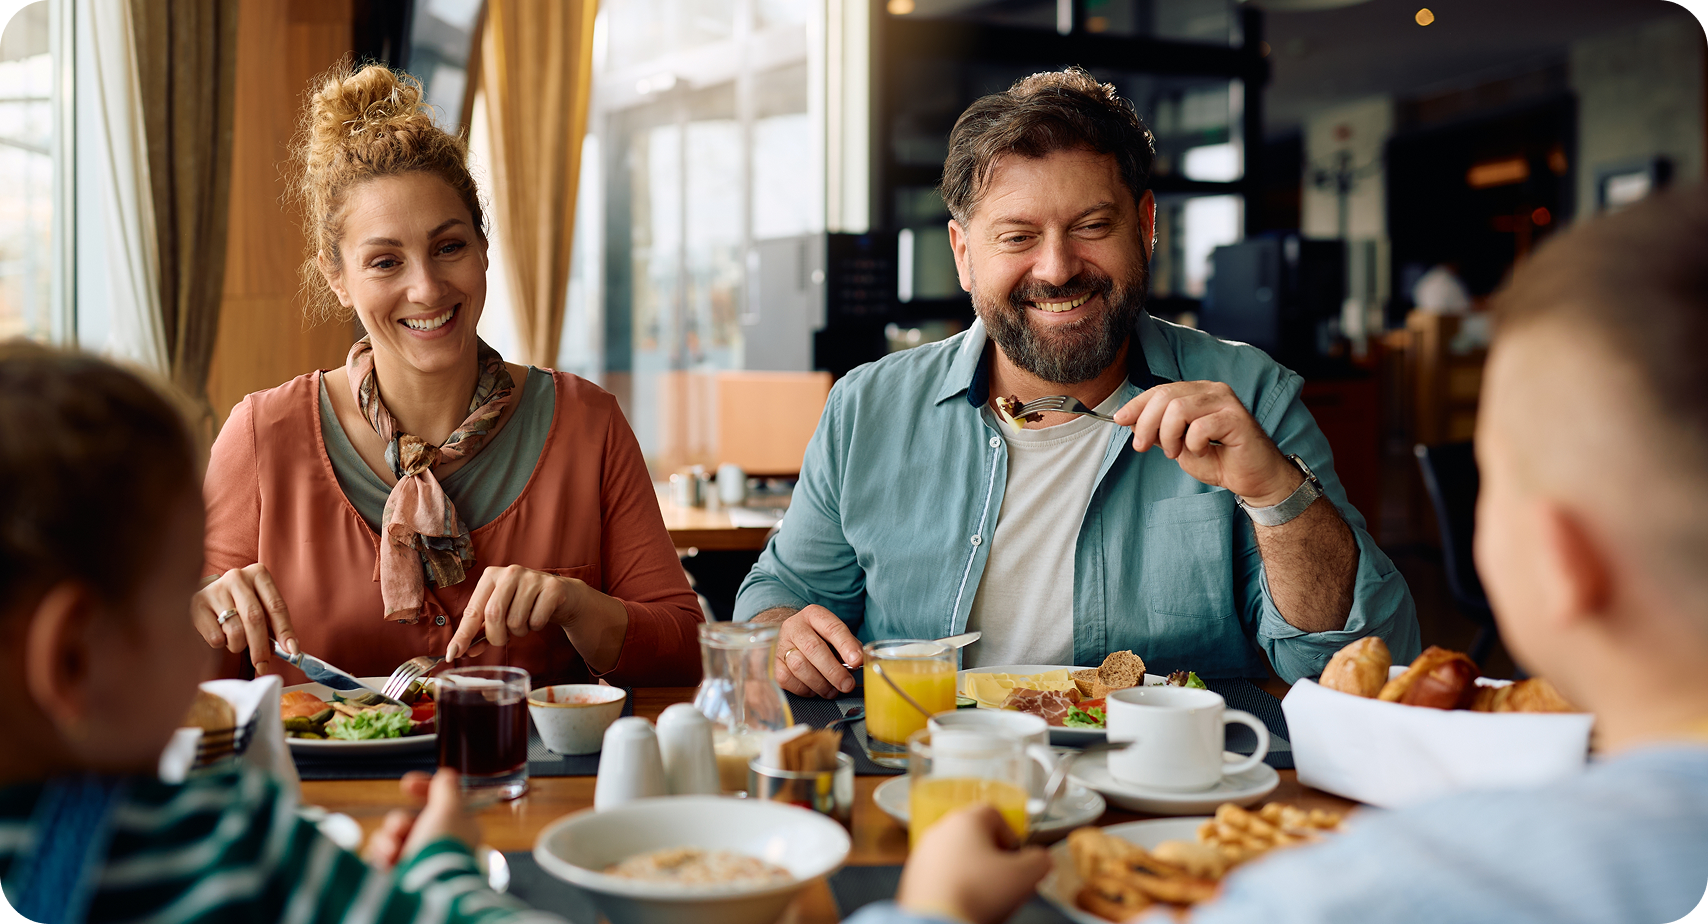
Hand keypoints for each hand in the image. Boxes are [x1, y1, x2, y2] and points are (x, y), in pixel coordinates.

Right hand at [192, 563, 296, 672]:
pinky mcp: (197, 604)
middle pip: (254, 618)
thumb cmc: (240, 605)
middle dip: (261, 647)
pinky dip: (221, 644)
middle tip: (263, 665)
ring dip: (239, 646)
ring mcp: (215, 589)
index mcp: (258, 574)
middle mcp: (237, 577)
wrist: (207, 597)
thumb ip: (274, 626)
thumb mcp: (260, 607)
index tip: (292, 651)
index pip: (276, 606)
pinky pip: (215, 637)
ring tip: (237, 643)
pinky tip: (220, 635)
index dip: (285, 631)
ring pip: (235, 630)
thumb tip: (289, 650)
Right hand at [363, 770, 481, 867]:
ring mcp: (416, 863)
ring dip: (388, 840)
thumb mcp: (449, 809)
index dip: (423, 788)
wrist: (424, 888)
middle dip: (398, 822)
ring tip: (392, 851)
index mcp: (457, 829)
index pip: (440, 802)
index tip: (406, 784)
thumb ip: (447, 788)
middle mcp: (437, 846)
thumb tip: (446, 775)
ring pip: (391, 838)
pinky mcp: (397, 877)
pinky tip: (386, 860)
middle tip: (399, 829)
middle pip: (408, 821)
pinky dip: (380, 856)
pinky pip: (380, 856)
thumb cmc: (441, 847)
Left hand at [448, 565, 578, 658]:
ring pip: (516, 620)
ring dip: (519, 632)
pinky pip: (537, 620)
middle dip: (497, 636)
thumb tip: (462, 651)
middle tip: (503, 639)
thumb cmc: (524, 604)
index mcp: (490, 576)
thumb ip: (481, 631)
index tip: (453, 653)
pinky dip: (536, 627)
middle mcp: (510, 572)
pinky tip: (539, 616)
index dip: (463, 635)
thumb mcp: (500, 613)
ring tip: (525, 621)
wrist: (561, 595)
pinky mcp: (552, 588)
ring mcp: (532, 578)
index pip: (472, 610)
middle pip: (493, 615)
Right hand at [762, 605, 863, 697]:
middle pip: (813, 648)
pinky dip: (803, 689)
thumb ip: (848, 647)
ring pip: (799, 666)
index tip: (857, 661)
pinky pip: (787, 679)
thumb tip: (856, 664)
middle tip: (846, 685)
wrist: (788, 638)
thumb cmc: (818, 639)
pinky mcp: (772, 663)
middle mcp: (794, 626)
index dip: (846, 645)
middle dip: (833, 671)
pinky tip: (813, 689)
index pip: (832, 628)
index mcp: (814, 615)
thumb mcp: (835, 636)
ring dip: (820, 683)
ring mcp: (780, 644)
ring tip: (832, 691)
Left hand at [896, 805, 1052, 923]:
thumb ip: (1040, 861)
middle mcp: (941, 830)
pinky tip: (963, 901)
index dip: (1010, 834)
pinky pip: (939, 874)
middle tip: (1004, 877)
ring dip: (972, 870)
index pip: (994, 812)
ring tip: (984, 894)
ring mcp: (923, 853)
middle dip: (992, 855)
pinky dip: (953, 884)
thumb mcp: (1025, 876)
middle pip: (973, 834)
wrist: (937, 922)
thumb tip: (1041, 860)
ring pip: (955, 855)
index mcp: (967, 820)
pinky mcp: (912, 877)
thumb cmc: (978, 893)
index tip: (1016, 855)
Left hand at [1113, 381, 1301, 505]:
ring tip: (1177, 453)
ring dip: (1169, 436)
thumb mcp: (1179, 445)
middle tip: (1143, 447)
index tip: (1119, 420)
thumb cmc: (1219, 460)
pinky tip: (1203, 451)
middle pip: (1165, 397)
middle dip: (1146, 424)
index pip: (1160, 390)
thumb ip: (1159, 431)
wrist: (1253, 479)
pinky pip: (1200, 427)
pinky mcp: (1237, 418)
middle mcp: (1212, 390)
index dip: (1137, 404)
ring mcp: (1226, 401)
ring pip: (1179, 409)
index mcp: (1198, 392)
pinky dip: (1193, 444)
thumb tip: (1129, 420)